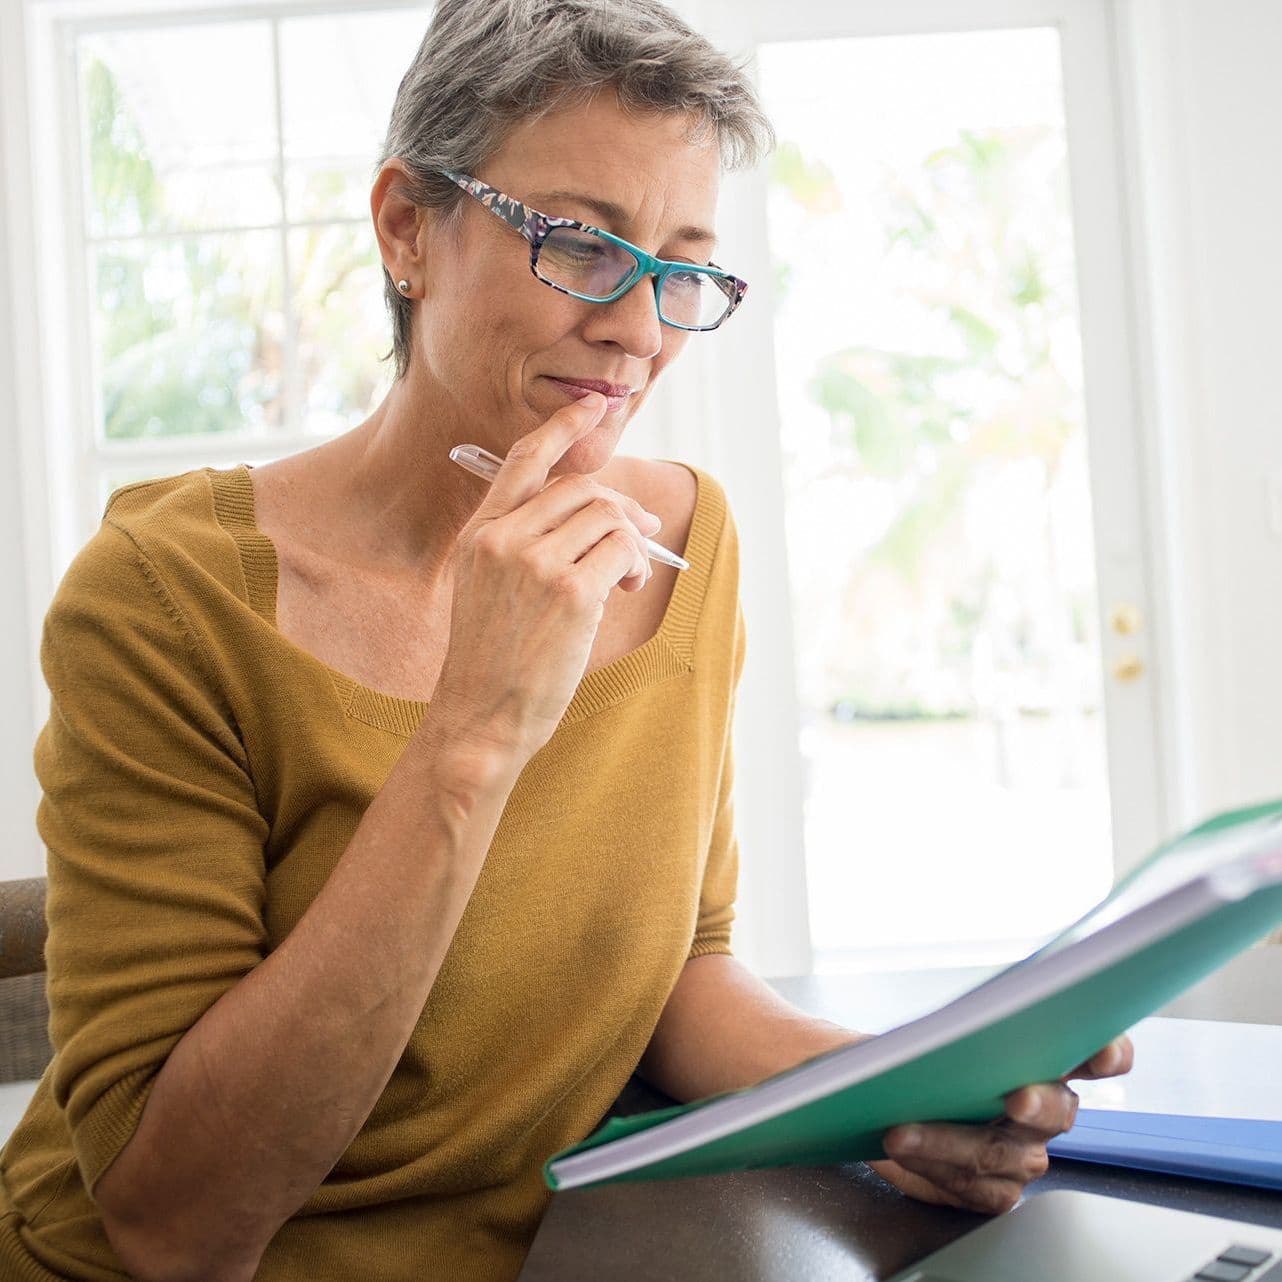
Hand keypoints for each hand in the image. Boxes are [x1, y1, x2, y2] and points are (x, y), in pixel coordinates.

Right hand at [430, 391, 662, 760]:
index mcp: (479, 534)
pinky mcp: (570, 592)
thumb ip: (529, 544)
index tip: (594, 405)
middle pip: (581, 488)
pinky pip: (622, 551)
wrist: (480, 716)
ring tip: (626, 578)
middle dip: (621, 508)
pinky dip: (635, 565)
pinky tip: (626, 588)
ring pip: (608, 516)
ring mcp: (534, 563)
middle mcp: (502, 539)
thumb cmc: (493, 660)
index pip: (523, 460)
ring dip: (631, 542)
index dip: (563, 427)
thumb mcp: (491, 589)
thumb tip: (610, 512)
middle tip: (641, 537)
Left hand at [869, 1035, 1133, 1213]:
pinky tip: (903, 1152)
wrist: (885, 1105)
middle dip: (1038, 1103)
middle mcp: (1043, 1111)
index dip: (1107, 1053)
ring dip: (946, 1140)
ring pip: (1000, 1153)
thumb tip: (937, 1030)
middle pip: (1056, 1110)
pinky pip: (973, 1186)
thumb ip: (944, 1028)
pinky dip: (932, 1166)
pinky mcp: (995, 1191)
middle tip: (1017, 1098)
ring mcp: (1023, 1155)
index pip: (1090, 1053)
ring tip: (903, 1131)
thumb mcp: (924, 1032)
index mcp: (1040, 1060)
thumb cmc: (914, 1060)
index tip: (1105, 1054)